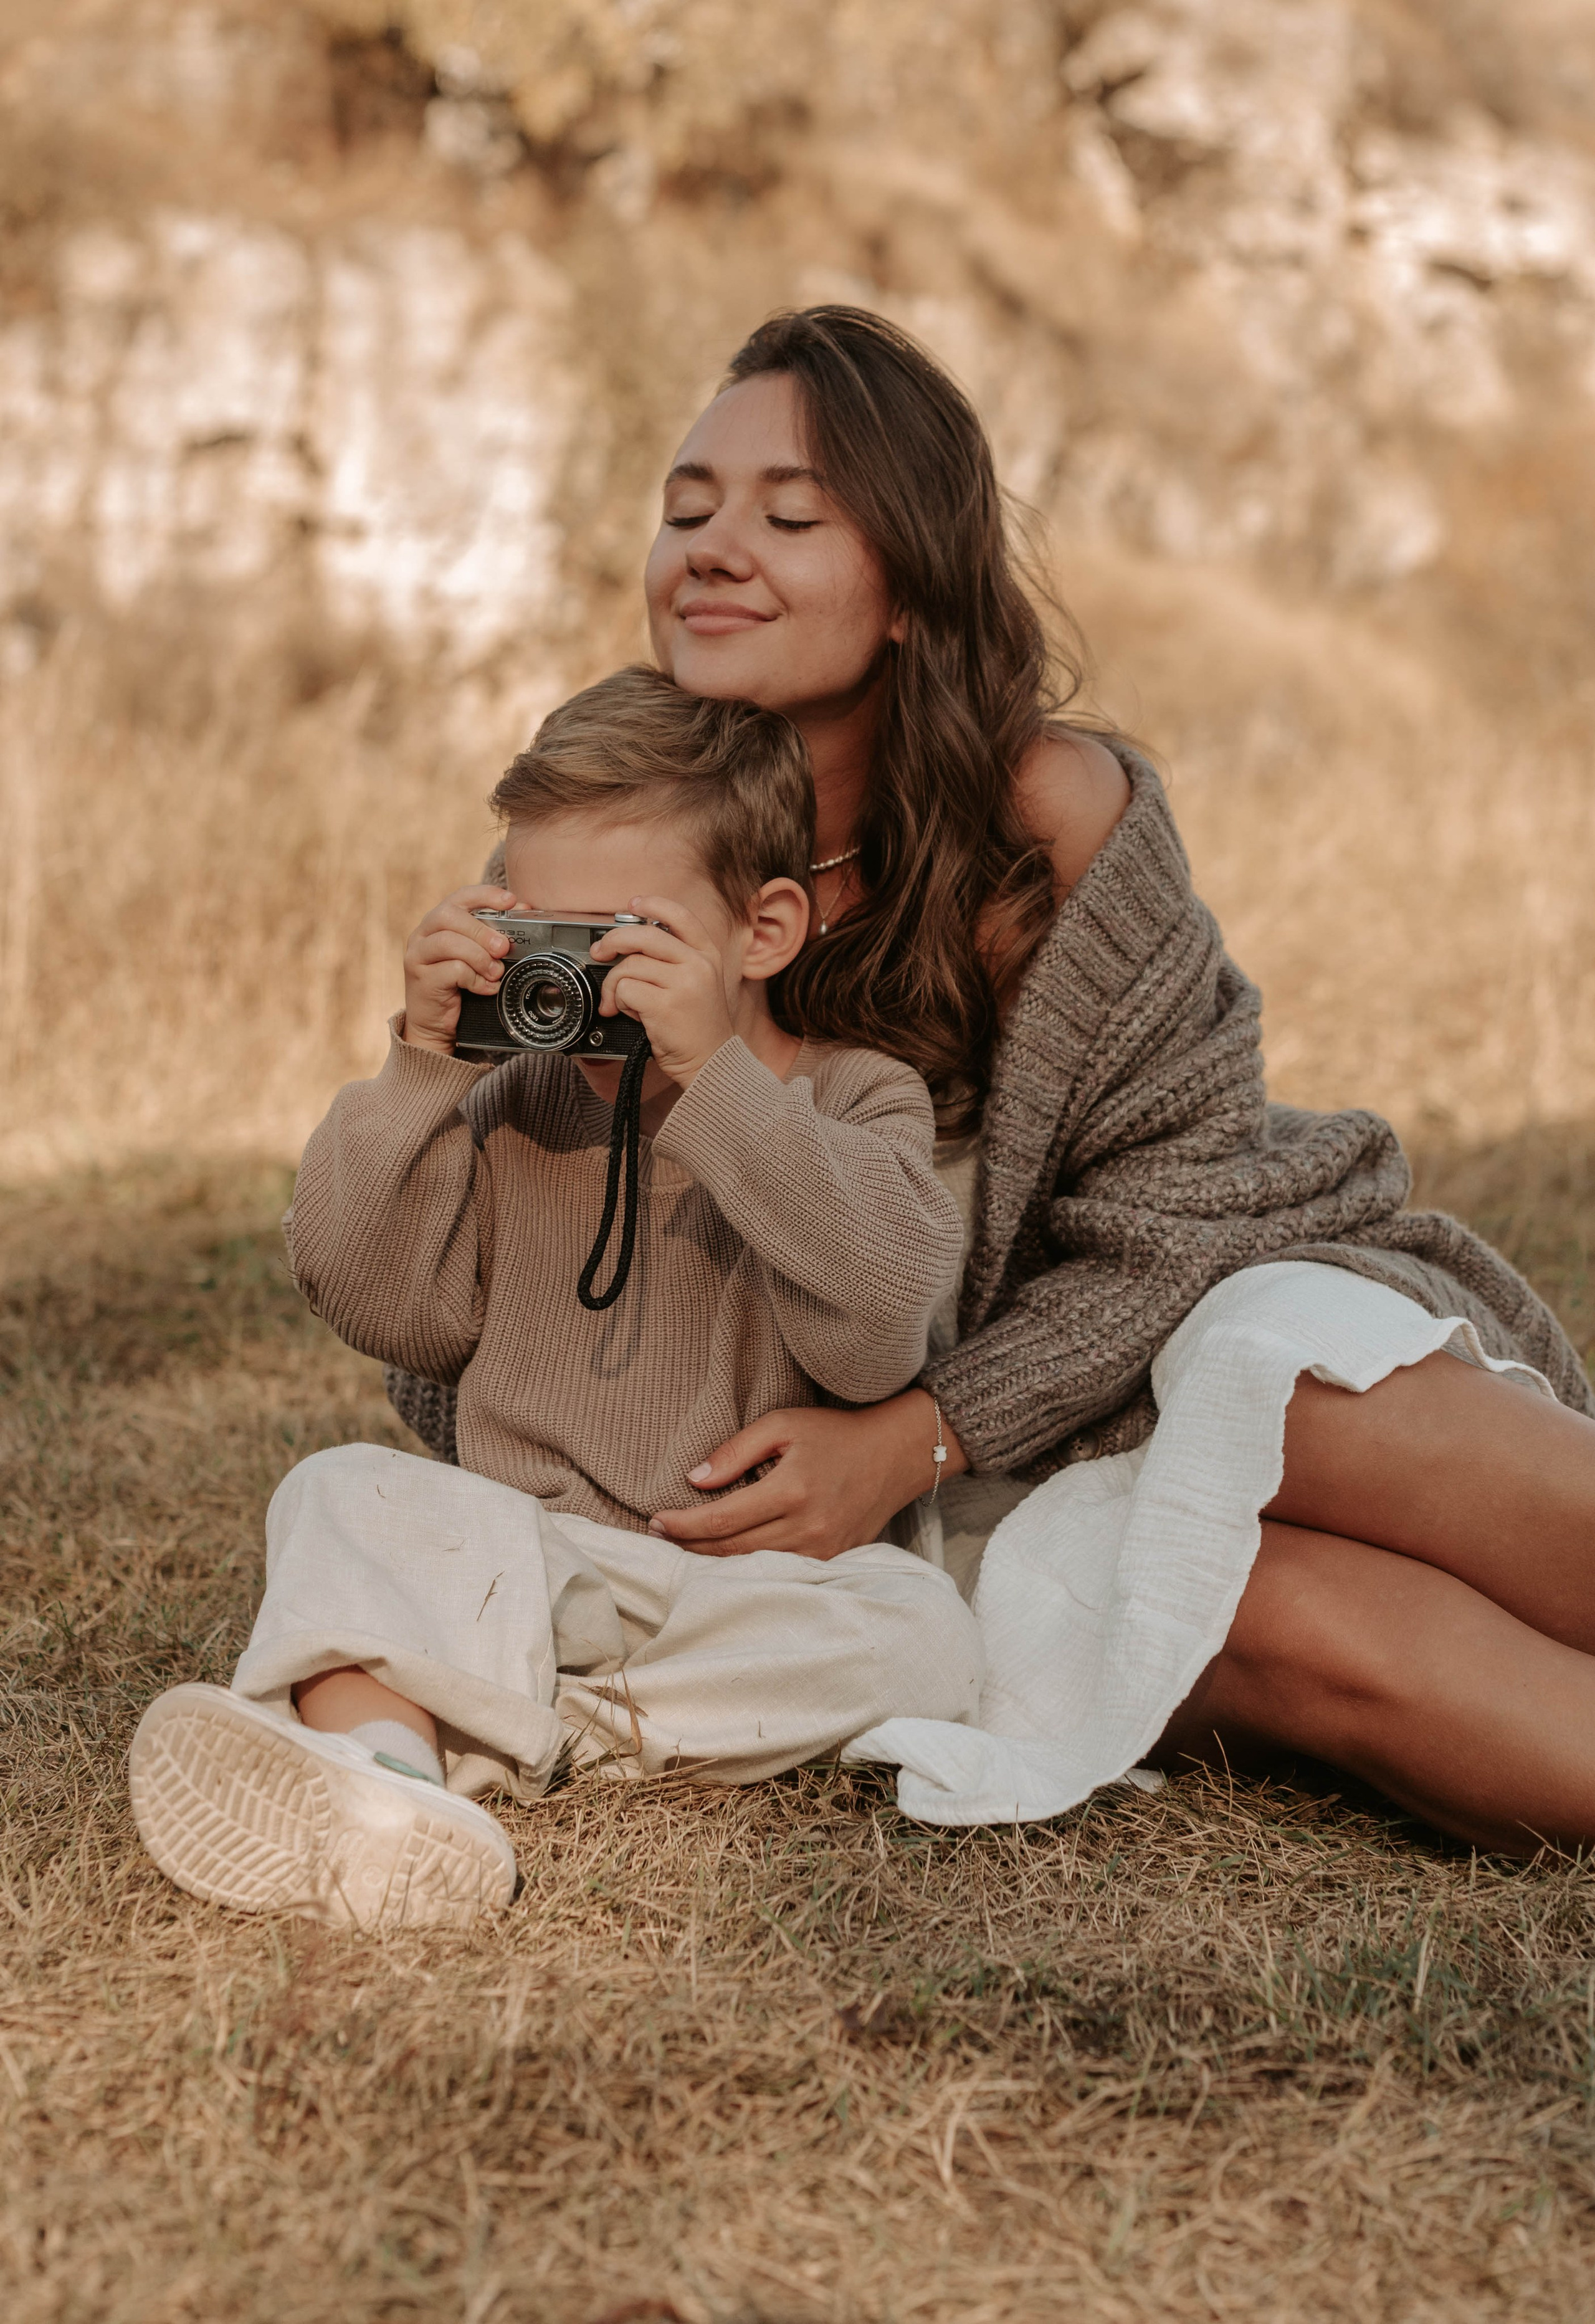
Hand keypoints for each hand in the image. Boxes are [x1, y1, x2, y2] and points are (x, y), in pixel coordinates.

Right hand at [401, 884, 517, 1053]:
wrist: (434, 1025)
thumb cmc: (458, 986)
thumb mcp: (477, 956)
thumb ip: (494, 934)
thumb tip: (524, 910)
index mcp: (438, 922)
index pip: (460, 897)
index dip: (485, 895)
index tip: (510, 901)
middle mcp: (423, 934)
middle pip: (449, 915)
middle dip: (482, 930)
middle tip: (504, 948)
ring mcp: (418, 955)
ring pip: (448, 942)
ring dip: (479, 956)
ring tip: (495, 972)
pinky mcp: (421, 979)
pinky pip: (452, 970)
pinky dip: (475, 979)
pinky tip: (486, 988)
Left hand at [588, 895, 735, 1087]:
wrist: (712, 1062)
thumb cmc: (698, 1027)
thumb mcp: (698, 983)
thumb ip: (674, 960)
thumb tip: (630, 943)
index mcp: (707, 954)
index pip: (680, 916)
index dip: (654, 904)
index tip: (633, 904)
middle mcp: (698, 964)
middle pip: (644, 934)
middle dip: (612, 941)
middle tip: (599, 953)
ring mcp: (683, 984)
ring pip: (629, 966)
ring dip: (615, 985)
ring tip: (622, 1003)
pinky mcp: (665, 1005)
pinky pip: (625, 991)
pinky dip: (619, 1003)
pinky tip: (634, 1015)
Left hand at [647, 1390, 967, 1559]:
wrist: (895, 1455)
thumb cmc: (836, 1434)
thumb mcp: (783, 1424)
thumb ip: (736, 1451)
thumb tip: (695, 1479)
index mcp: (792, 1490)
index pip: (722, 1518)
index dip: (684, 1524)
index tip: (655, 1521)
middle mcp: (807, 1526)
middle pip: (731, 1549)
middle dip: (689, 1544)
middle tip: (659, 1535)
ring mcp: (822, 1550)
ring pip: (751, 1565)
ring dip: (712, 1559)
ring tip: (683, 1546)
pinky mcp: (831, 1560)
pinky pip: (778, 1570)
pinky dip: (746, 1566)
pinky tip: (723, 1556)